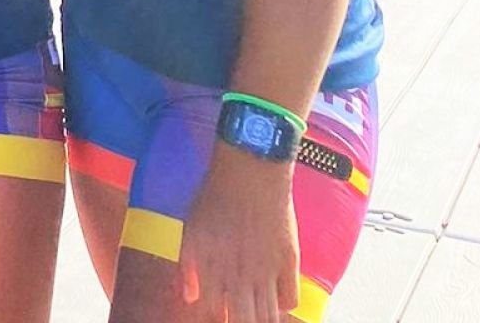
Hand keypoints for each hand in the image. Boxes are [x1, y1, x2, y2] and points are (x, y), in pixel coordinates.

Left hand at [178, 146, 299, 322]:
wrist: (250, 172)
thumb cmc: (214, 197)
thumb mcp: (191, 230)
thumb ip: (189, 267)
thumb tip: (191, 297)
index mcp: (212, 269)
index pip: (215, 312)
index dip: (216, 316)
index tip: (218, 314)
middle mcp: (240, 276)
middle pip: (244, 321)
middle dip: (239, 321)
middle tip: (237, 315)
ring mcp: (267, 271)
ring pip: (268, 316)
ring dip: (261, 319)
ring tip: (254, 313)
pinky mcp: (289, 262)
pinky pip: (291, 299)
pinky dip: (282, 305)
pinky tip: (274, 300)